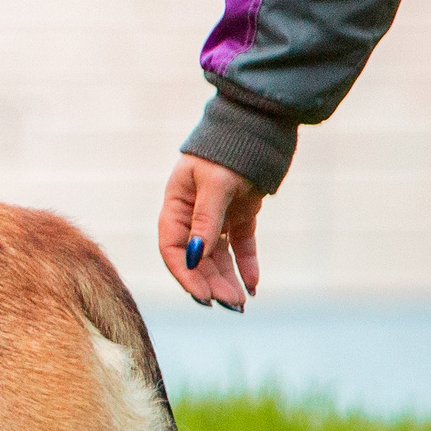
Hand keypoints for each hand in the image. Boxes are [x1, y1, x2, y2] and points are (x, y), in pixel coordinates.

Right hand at [159, 154, 261, 310]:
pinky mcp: (241, 214)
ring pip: (218, 256)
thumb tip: (194, 257)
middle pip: (196, 257)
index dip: (185, 274)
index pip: (172, 247)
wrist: (259, 126)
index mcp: (176, 203)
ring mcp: (217, 215)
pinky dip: (247, 265)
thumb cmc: (229, 150)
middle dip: (211, 282)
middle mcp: (193, 213)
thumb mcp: (215, 184)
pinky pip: (241, 245)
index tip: (203, 296)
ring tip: (242, 302)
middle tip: (230, 304)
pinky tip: (254, 284)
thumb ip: (205, 220)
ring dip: (228, 279)